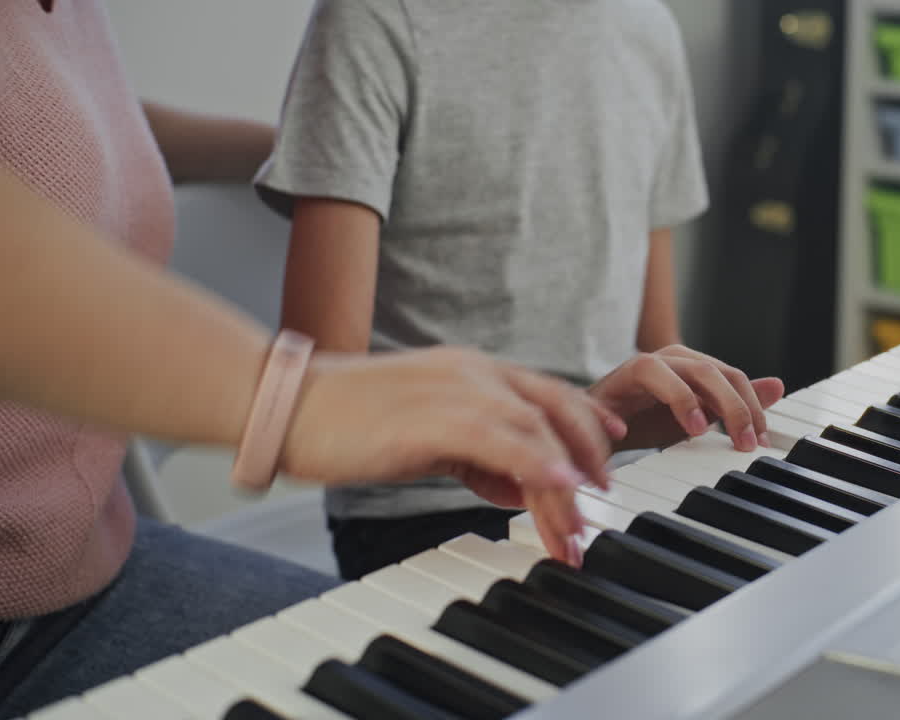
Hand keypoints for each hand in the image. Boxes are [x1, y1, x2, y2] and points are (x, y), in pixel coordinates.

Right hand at [280, 347, 622, 563]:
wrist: (288, 406)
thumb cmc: (346, 420)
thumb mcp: (425, 435)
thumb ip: (473, 453)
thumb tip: (511, 486)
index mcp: (470, 370)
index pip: (545, 391)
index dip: (585, 416)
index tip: (610, 444)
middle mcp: (473, 374)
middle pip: (555, 410)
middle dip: (588, 456)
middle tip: (602, 501)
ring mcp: (456, 392)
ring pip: (536, 435)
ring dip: (564, 487)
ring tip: (576, 529)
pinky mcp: (435, 419)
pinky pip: (504, 443)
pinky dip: (538, 466)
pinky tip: (559, 489)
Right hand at [589, 345, 784, 451]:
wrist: (593, 431)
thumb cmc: (641, 423)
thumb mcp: (695, 420)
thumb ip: (732, 405)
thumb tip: (777, 387)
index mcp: (695, 367)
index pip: (736, 380)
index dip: (753, 410)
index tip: (760, 444)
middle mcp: (678, 358)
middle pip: (720, 373)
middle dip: (738, 409)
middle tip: (746, 444)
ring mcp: (654, 362)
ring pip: (694, 370)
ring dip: (711, 403)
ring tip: (717, 434)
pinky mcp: (628, 371)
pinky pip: (654, 374)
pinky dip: (677, 399)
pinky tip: (690, 427)